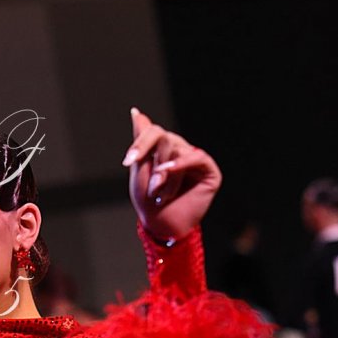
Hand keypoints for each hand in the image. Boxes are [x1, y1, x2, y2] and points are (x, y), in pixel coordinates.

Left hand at [123, 108, 221, 239]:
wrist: (162, 225)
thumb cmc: (148, 201)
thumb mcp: (140, 169)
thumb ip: (141, 140)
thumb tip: (136, 112)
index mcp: (163, 148)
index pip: (153, 132)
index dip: (140, 144)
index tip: (128, 161)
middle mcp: (180, 149)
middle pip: (166, 140)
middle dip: (154, 167)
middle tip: (153, 190)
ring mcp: (195, 159)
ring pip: (178, 150)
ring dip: (166, 176)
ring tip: (163, 195)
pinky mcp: (209, 171)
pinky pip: (197, 157)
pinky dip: (182, 164)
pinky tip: (171, 171)